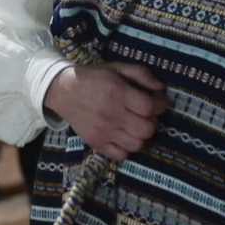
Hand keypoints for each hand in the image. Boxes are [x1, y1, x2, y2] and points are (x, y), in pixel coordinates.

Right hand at [43, 62, 167, 161]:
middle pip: (146, 129)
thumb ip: (141, 74)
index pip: (149, 108)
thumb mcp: (117, 68)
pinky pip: (121, 156)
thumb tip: (162, 87)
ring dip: (141, 135)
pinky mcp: (96, 143)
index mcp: (118, 93)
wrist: (63, 91)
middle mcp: (111, 115)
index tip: (159, 102)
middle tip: (146, 114)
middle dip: (152, 121)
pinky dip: (127, 148)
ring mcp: (103, 132)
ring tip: (135, 125)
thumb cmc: (94, 78)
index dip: (160, 105)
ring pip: (136, 145)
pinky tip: (124, 136)